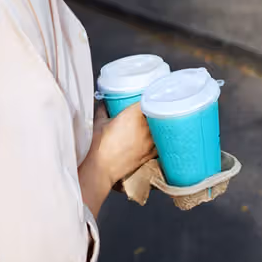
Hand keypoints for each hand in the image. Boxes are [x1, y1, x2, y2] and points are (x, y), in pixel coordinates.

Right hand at [79, 103, 156, 217]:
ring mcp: (150, 141)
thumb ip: (103, 110)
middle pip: (159, 110)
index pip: (149, 97)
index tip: (148, 93)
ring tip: (158, 118)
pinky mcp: (151, 154)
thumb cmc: (98, 147)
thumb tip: (104, 104)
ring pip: (163, 126)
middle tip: (152, 104)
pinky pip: (162, 142)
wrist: (100, 168)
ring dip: (161, 121)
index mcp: (133, 114)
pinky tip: (158, 136)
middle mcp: (145, 127)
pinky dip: (161, 137)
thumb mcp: (98, 123)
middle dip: (156, 106)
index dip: (150, 94)